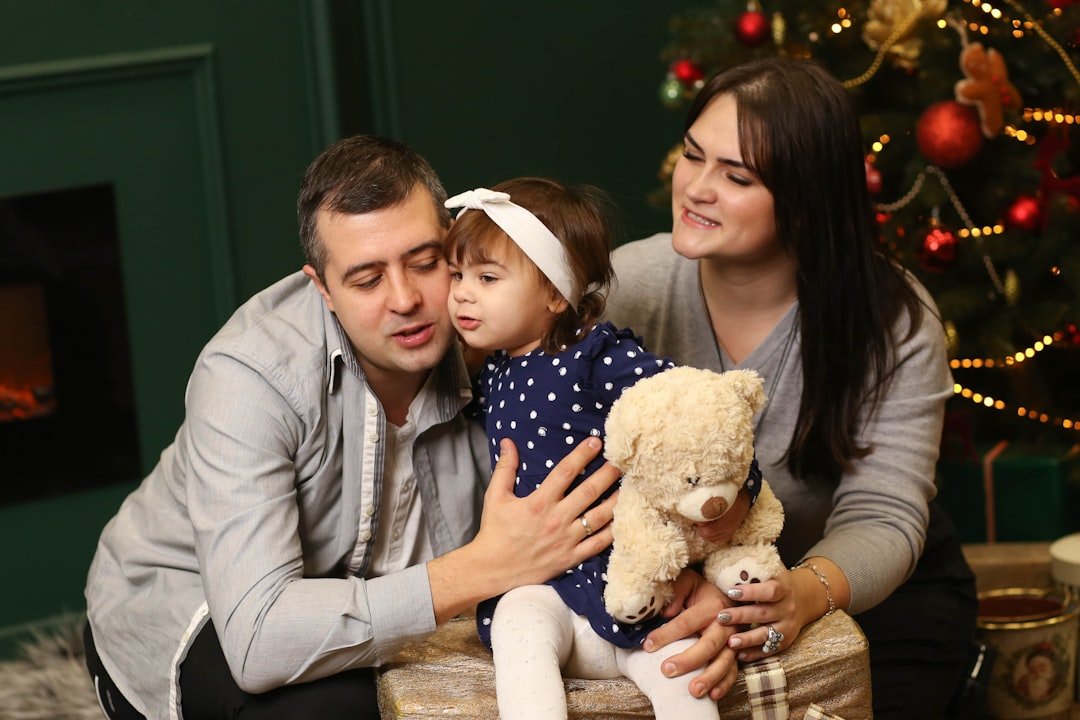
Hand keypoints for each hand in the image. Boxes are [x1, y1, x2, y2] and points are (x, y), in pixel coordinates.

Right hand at [430, 437, 620, 622]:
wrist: (492, 569)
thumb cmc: (494, 531)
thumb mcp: (496, 496)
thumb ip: (505, 468)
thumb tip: (508, 442)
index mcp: (539, 502)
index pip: (566, 472)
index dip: (582, 454)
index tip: (596, 442)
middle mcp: (557, 519)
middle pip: (589, 491)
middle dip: (608, 474)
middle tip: (623, 460)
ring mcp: (567, 540)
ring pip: (599, 517)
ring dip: (616, 500)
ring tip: (631, 486)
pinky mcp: (572, 557)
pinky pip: (599, 544)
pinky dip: (614, 532)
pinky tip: (625, 519)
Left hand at [643, 569, 739, 700]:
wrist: (726, 594)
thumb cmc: (699, 589)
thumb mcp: (688, 580)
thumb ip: (677, 591)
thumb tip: (666, 612)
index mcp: (712, 605)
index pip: (686, 622)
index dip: (667, 634)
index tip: (648, 645)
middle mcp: (726, 624)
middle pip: (709, 645)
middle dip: (689, 660)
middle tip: (667, 670)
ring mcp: (733, 640)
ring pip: (724, 662)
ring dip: (709, 677)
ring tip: (693, 691)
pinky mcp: (736, 653)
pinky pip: (733, 671)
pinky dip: (724, 684)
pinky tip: (712, 696)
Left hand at [693, 487, 749, 543]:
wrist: (745, 495)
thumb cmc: (731, 496)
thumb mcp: (718, 500)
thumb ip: (708, 508)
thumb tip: (696, 514)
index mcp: (725, 523)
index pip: (707, 532)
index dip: (699, 525)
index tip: (696, 517)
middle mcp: (729, 529)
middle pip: (709, 537)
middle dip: (701, 530)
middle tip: (697, 521)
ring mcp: (731, 531)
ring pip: (714, 540)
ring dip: (706, 533)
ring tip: (703, 524)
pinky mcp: (732, 531)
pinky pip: (720, 540)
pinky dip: (713, 537)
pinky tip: (710, 528)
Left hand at [715, 569, 799, 662]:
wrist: (802, 599)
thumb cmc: (776, 581)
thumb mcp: (771, 569)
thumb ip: (753, 564)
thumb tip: (727, 551)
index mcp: (783, 588)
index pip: (769, 591)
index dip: (751, 592)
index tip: (731, 591)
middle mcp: (787, 609)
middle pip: (763, 614)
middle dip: (741, 616)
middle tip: (721, 617)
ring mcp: (787, 627)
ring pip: (766, 635)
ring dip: (747, 639)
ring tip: (729, 641)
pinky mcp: (785, 643)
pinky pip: (769, 651)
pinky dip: (754, 654)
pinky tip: (738, 655)